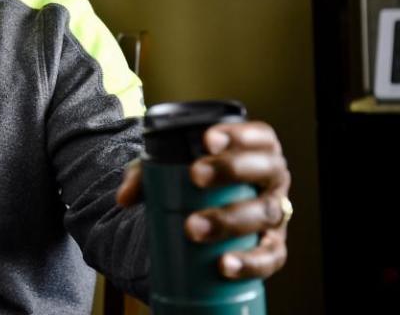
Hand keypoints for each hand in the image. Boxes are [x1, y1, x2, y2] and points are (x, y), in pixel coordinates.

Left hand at [115, 121, 290, 279]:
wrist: (205, 219)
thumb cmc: (191, 184)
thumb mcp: (167, 171)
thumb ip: (143, 176)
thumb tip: (124, 198)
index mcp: (256, 151)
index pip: (258, 136)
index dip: (238, 134)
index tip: (207, 139)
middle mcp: (272, 179)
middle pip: (264, 170)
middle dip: (230, 170)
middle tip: (195, 176)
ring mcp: (275, 213)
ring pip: (265, 213)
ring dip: (230, 220)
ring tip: (193, 228)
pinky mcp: (274, 247)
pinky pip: (271, 256)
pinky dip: (250, 262)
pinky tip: (225, 265)